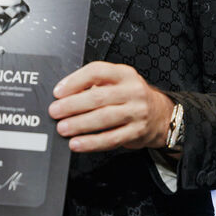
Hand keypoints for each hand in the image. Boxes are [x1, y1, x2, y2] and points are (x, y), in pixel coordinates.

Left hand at [48, 61, 173, 152]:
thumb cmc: (129, 97)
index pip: (97, 71)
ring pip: (104, 118)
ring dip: (79, 124)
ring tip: (62, 128)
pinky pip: (111, 138)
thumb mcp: (117, 83)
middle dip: (72, 105)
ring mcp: (137, 112)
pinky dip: (91, 142)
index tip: (58, 92)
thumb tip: (63, 97)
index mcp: (124, 74)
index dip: (75, 81)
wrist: (161, 115)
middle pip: (98, 97)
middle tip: (55, 112)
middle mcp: (133, 91)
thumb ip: (93, 86)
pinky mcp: (137, 132)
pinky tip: (77, 143)